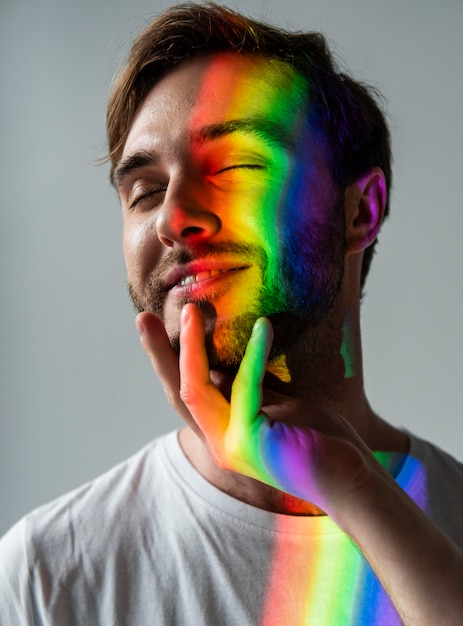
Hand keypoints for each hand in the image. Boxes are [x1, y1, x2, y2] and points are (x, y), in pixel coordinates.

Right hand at [137, 304, 462, 625]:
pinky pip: (246, 387)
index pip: (188, 393)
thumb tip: (225, 364)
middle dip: (159, 354)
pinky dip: (255, 354)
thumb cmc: (318, 439)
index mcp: (223, 434)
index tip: (157, 330)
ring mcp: (231, 445)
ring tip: (190, 311)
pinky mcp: (250, 441)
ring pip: (195, 390)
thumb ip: (247, 390)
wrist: (347, 476)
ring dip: (190, 348)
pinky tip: (264, 327)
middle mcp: (219, 443)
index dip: (169, 362)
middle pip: (178, 391)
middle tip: (142, 318)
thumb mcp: (275, 406)